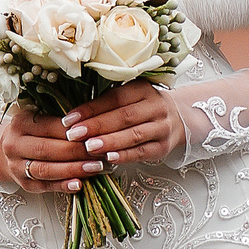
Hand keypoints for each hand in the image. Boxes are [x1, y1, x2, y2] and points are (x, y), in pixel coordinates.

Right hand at [0, 106, 89, 194]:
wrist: (8, 152)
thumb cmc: (31, 133)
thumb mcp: (41, 119)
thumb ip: (61, 121)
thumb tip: (89, 126)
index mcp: (20, 123)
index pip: (49, 127)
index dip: (73, 132)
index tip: (94, 134)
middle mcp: (14, 145)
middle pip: (47, 149)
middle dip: (76, 152)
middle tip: (99, 152)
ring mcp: (17, 166)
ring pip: (46, 169)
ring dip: (73, 170)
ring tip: (94, 168)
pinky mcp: (24, 184)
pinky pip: (45, 186)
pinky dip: (63, 185)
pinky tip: (79, 184)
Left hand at [63, 80, 182, 168]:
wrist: (178, 118)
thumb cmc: (144, 108)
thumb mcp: (130, 97)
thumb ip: (107, 103)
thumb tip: (74, 116)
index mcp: (143, 89)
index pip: (114, 98)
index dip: (91, 108)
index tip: (69, 119)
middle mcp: (155, 106)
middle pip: (124, 116)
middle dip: (96, 126)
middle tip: (74, 134)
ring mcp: (161, 127)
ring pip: (133, 135)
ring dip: (109, 142)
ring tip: (88, 147)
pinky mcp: (163, 146)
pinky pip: (142, 152)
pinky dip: (125, 156)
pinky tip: (109, 158)